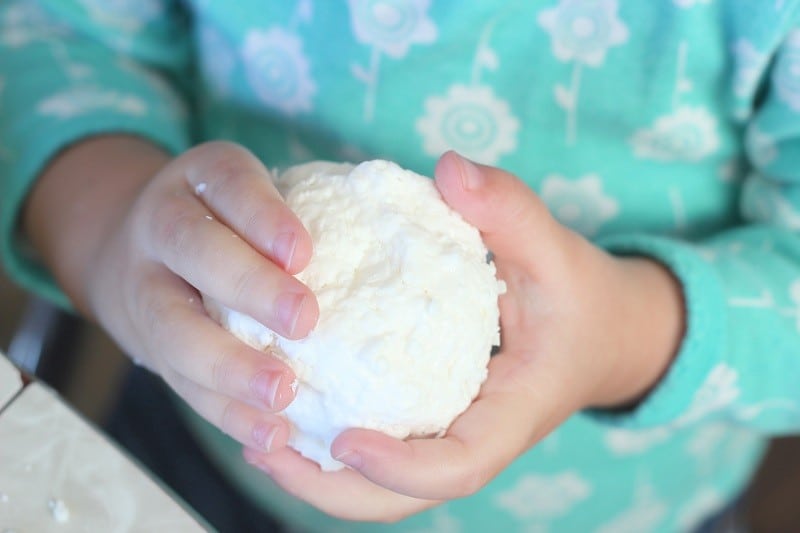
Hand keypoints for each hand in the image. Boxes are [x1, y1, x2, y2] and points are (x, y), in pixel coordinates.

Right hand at [25, 137, 318, 453]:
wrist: (139, 249)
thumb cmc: (230, 218)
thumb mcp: (256, 190)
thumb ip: (308, 204)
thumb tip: (402, 229)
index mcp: (201, 179)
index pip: (230, 185)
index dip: (263, 218)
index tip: (303, 252)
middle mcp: (161, 227)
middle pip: (194, 251)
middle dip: (248, 287)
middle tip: (304, 320)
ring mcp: (146, 290)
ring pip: (174, 329)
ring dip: (230, 368)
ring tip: (282, 394)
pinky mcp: (151, 349)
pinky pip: (182, 384)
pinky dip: (227, 412)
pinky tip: (271, 432)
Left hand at [243, 151, 684, 521]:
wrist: (598, 331)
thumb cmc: (579, 297)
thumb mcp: (557, 250)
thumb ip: (511, 209)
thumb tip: (450, 168)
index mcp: (509, 416)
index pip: (457, 469)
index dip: (398, 469)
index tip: (343, 438)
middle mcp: (472, 438)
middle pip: (399, 498)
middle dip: (330, 488)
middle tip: (260, 446)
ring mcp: (446, 435)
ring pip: (378, 485)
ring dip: (314, 472)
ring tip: (251, 433)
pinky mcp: (429, 418)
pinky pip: (375, 443)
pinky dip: (325, 440)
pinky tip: (279, 403)